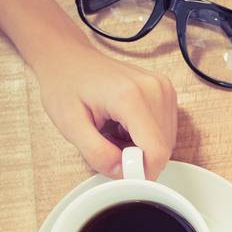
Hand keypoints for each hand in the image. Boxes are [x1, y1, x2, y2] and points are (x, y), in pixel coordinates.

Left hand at [31, 29, 177, 179]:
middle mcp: (153, 89)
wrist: (68, 57)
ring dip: (141, 148)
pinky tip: (124, 126)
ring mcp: (162, 88)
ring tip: (114, 133)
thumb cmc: (65, 84)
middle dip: (138, 159)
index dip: (141, 172)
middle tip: (109, 145)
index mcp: (130, 96)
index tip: (119, 170)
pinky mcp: (165, 91)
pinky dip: (145, 137)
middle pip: (163, 148)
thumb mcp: (71, 125)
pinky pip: (164, 130)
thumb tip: (123, 173)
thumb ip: (97, 154)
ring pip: (165, 142)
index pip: (157, 151)